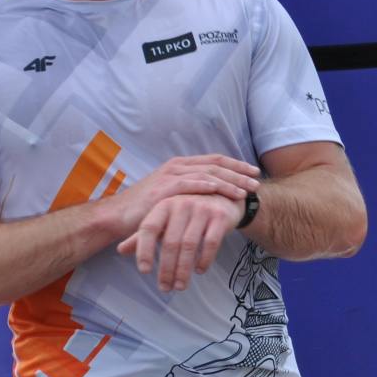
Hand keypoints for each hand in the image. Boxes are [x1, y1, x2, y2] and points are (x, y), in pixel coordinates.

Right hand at [107, 154, 258, 239]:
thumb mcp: (173, 196)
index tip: (254, 172)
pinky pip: (189, 183)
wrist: (118, 215)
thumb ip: (191, 191)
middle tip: (257, 181)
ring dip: (228, 181)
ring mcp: (170, 175)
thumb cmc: (147, 208)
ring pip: (206, 174)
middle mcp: (178, 166)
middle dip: (239, 173)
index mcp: (181, 165)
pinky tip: (220, 189)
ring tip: (246, 190)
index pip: (215, 160)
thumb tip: (215, 195)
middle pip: (215, 165)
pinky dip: (205, 185)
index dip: (236, 165)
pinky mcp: (163, 188)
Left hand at [118, 192, 245, 291]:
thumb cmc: (189, 211)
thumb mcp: (166, 219)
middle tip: (165, 288)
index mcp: (164, 204)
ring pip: (189, 245)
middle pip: (170, 242)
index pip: (149, 228)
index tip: (144, 271)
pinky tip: (200, 271)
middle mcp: (182, 204)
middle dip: (166, 269)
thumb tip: (120, 250)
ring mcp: (202, 209)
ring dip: (184, 270)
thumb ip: (144, 235)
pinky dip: (204, 260)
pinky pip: (211, 243)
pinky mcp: (220, 217)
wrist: (224, 195)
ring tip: (180, 286)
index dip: (144, 250)